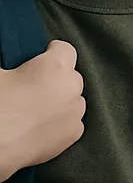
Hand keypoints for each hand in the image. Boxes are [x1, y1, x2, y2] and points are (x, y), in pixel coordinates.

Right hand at [0, 40, 84, 182]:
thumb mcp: (1, 74)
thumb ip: (15, 63)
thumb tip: (18, 68)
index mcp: (55, 66)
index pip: (65, 49)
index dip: (52, 52)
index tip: (42, 58)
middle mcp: (71, 86)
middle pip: (70, 76)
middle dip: (56, 80)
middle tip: (34, 89)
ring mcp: (75, 111)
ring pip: (74, 99)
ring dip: (61, 102)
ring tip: (36, 111)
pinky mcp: (74, 133)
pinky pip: (73, 122)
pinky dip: (61, 124)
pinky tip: (41, 127)